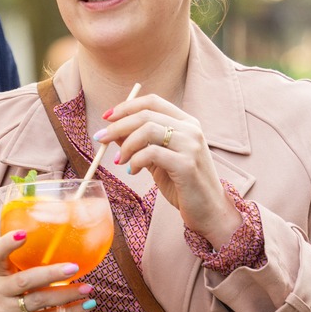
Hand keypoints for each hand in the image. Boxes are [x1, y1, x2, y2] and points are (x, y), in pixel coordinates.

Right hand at [0, 229, 91, 311]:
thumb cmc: (15, 297)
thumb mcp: (14, 278)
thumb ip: (29, 263)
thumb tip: (69, 240)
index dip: (6, 244)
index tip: (23, 233)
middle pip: (24, 281)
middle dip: (51, 274)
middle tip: (73, 267)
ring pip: (40, 301)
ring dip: (67, 294)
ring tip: (88, 288)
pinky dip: (70, 311)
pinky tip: (87, 305)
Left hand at [94, 91, 239, 246]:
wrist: (208, 209)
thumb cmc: (183, 184)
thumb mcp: (158, 159)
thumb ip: (141, 143)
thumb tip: (114, 131)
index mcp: (187, 122)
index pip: (153, 102)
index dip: (126, 106)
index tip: (107, 117)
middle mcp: (191, 129)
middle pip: (146, 115)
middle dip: (117, 126)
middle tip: (101, 139)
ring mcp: (191, 145)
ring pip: (148, 130)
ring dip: (126, 145)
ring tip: (120, 161)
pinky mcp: (186, 164)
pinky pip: (151, 153)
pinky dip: (135, 161)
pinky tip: (133, 171)